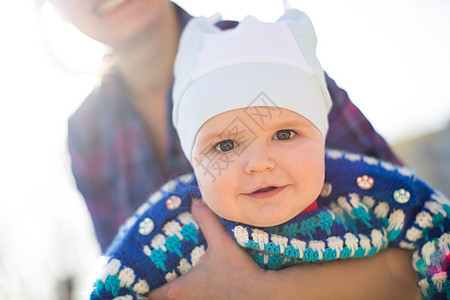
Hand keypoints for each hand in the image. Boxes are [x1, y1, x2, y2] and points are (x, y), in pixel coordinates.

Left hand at [148, 199, 266, 299]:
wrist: (265, 294)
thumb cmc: (239, 270)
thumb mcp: (222, 242)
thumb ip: (207, 220)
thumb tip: (196, 201)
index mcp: (181, 290)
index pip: (152, 294)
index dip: (145, 285)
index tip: (144, 274)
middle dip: (161, 288)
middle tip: (162, 272)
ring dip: (178, 292)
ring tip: (178, 277)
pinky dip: (194, 296)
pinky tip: (201, 286)